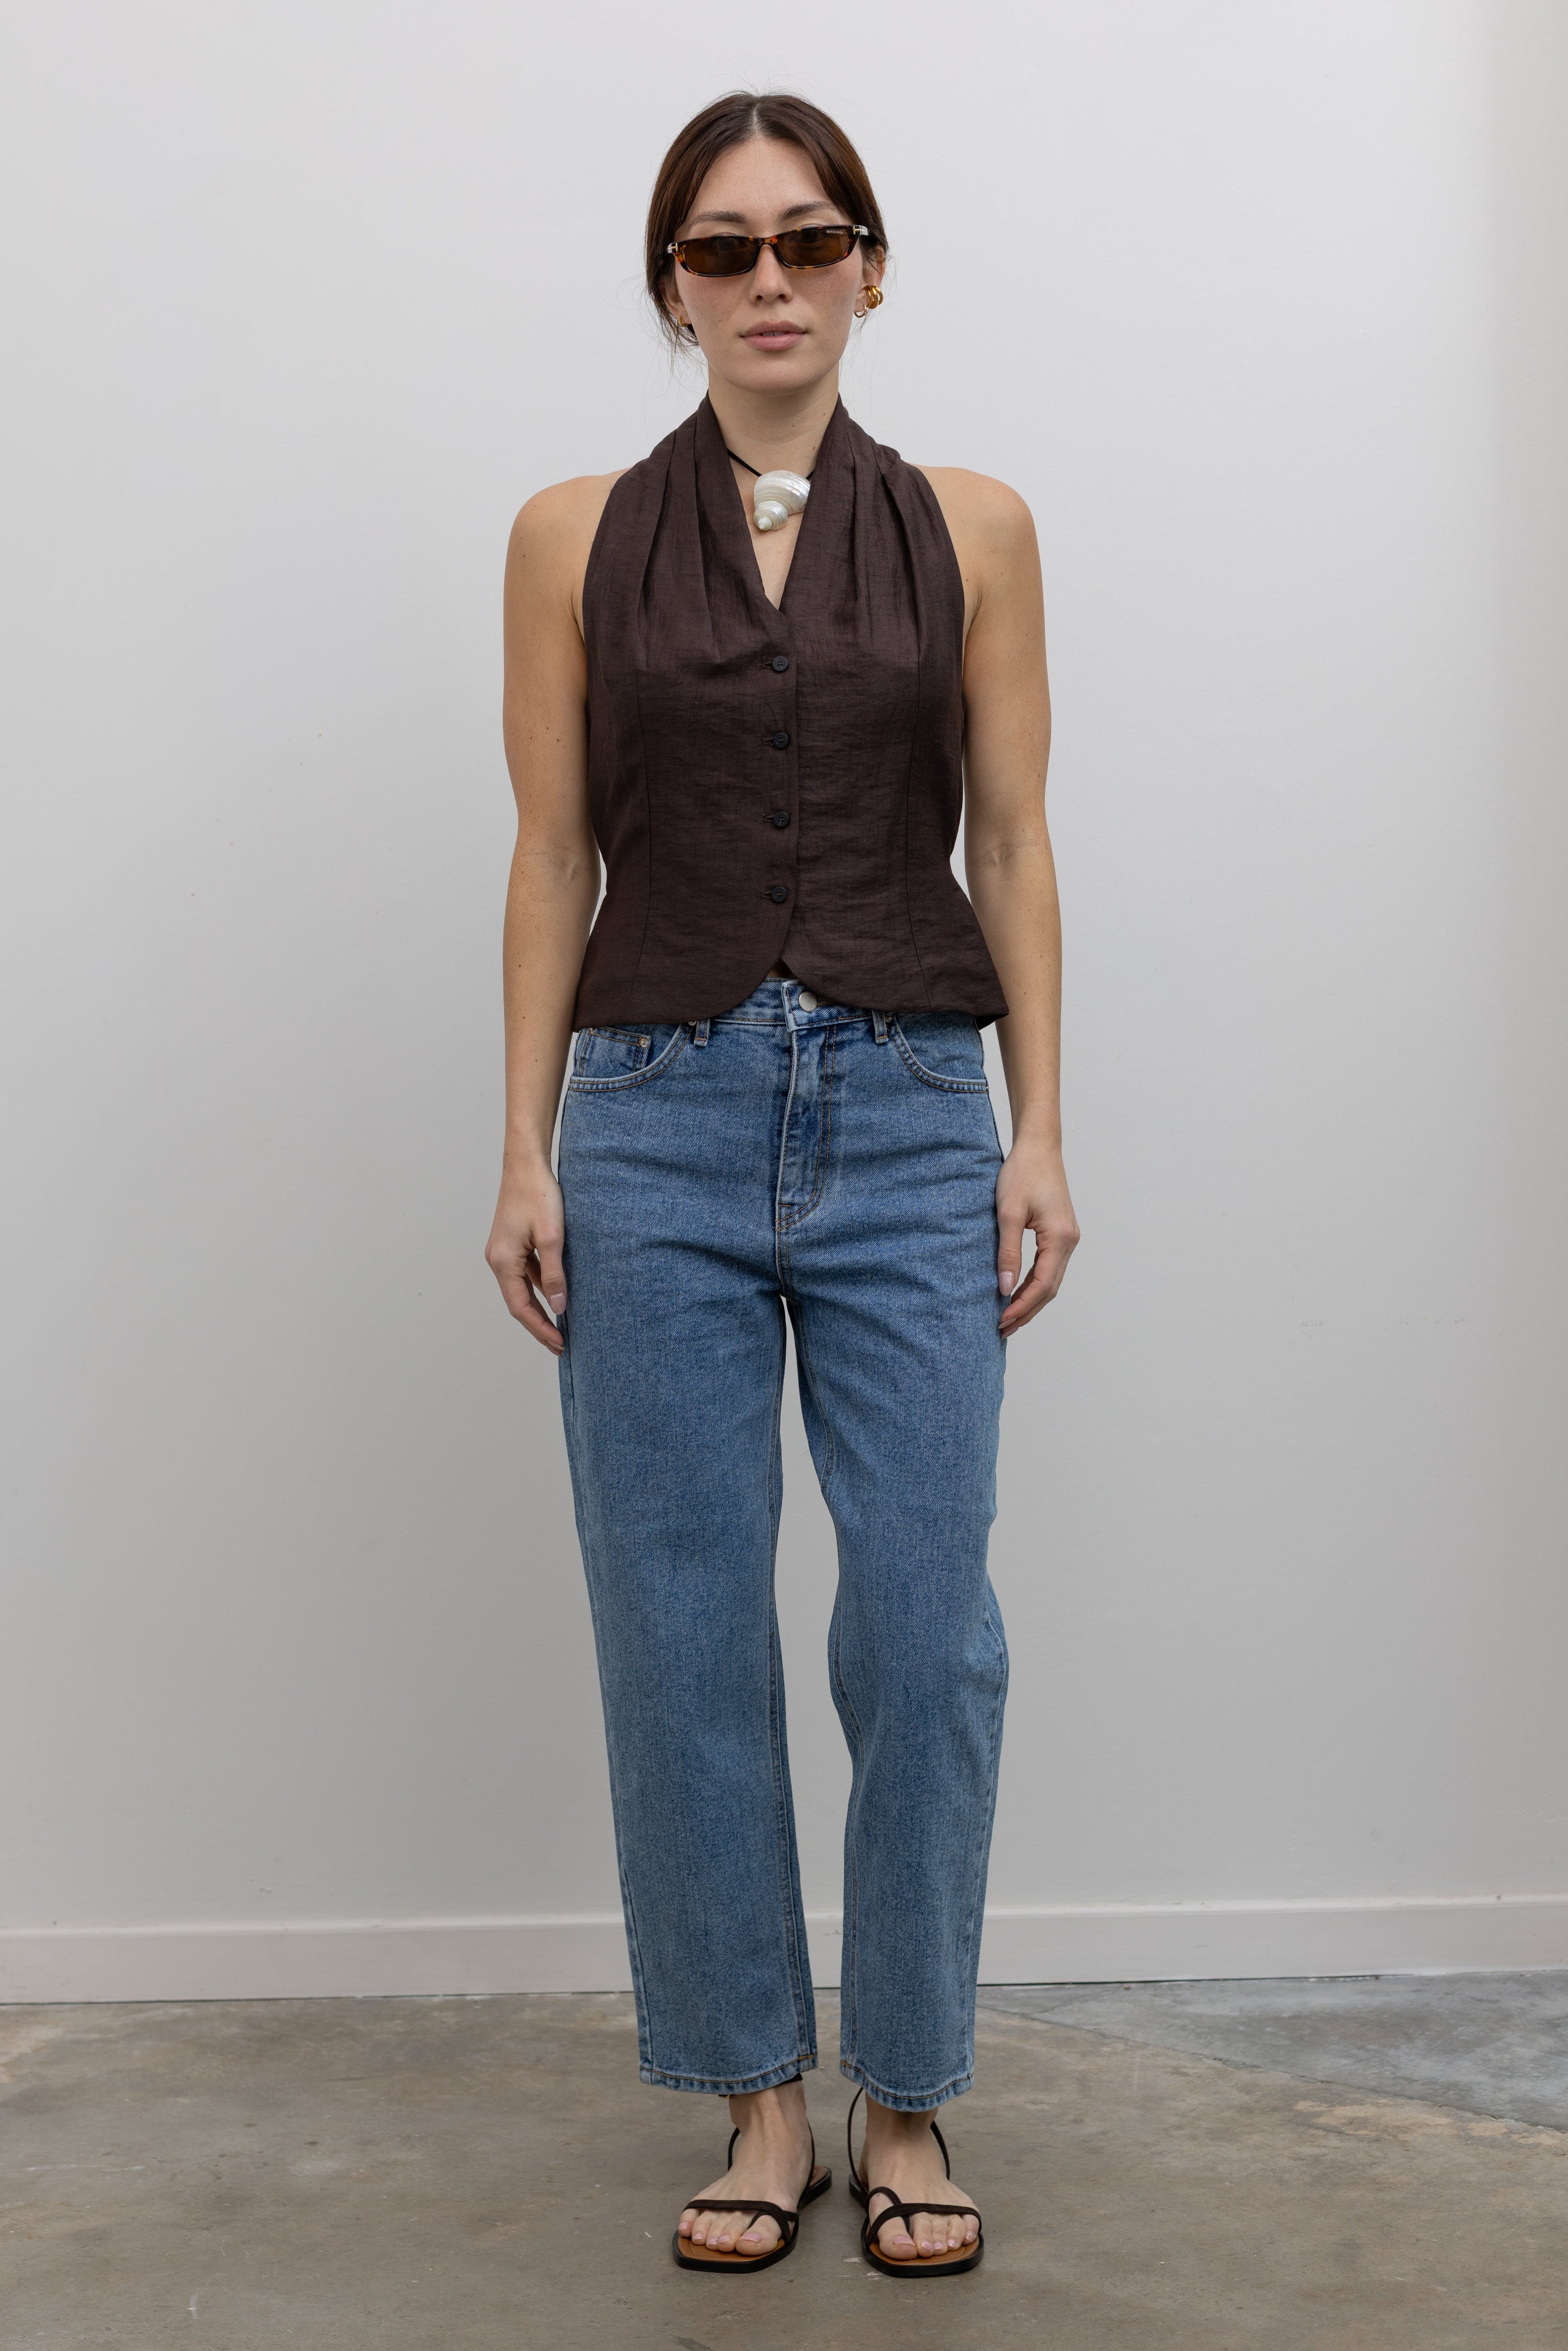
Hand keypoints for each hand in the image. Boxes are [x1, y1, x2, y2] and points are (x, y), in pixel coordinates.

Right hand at [485, 1161, 566, 1353]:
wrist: (526, 1163)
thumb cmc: (538, 1194)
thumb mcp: (552, 1238)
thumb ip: (554, 1275)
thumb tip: (558, 1307)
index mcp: (503, 1261)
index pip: (520, 1307)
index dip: (540, 1328)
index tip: (560, 1343)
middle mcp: (497, 1259)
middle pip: (518, 1302)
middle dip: (539, 1324)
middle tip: (560, 1344)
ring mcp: (503, 1251)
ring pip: (521, 1288)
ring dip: (539, 1306)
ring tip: (560, 1324)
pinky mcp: (512, 1242)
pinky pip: (524, 1272)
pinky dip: (539, 1287)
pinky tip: (555, 1292)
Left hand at [996, 1139, 1078, 1335]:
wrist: (1039, 1147)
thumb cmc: (1022, 1174)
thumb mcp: (1008, 1213)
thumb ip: (1007, 1252)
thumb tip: (1005, 1288)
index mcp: (1060, 1238)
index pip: (1042, 1285)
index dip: (1022, 1306)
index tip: (1001, 1320)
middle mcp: (1070, 1241)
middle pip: (1050, 1289)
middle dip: (1026, 1311)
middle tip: (1002, 1329)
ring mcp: (1068, 1238)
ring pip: (1051, 1280)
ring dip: (1031, 1300)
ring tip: (1008, 1318)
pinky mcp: (1061, 1233)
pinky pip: (1050, 1267)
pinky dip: (1034, 1284)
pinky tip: (1018, 1293)